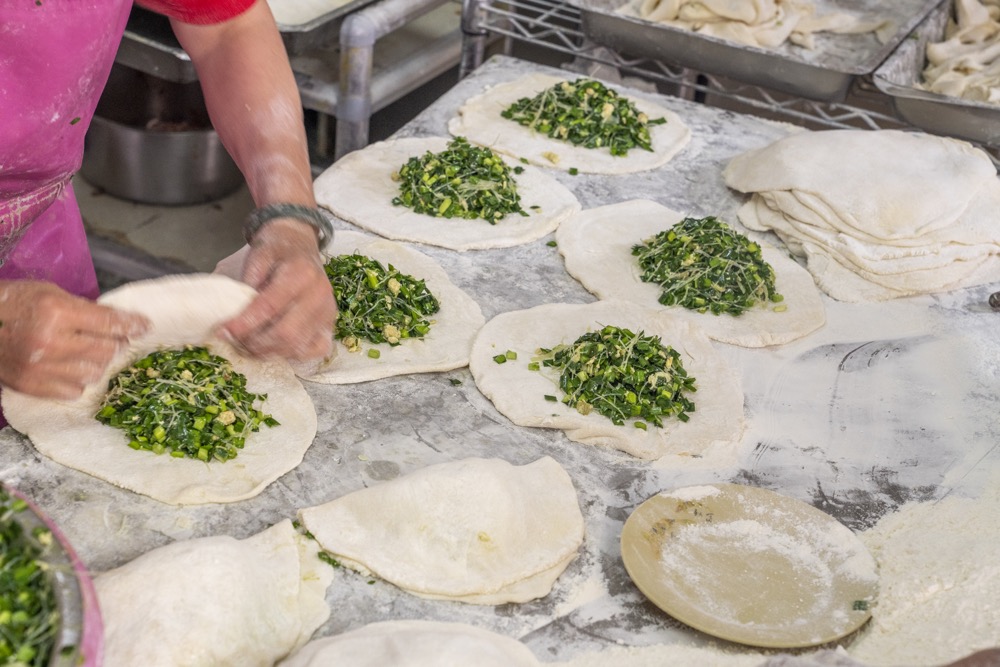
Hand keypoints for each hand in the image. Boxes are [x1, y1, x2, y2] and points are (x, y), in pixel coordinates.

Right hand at [0, 281, 149, 398]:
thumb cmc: (14, 304)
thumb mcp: (49, 293)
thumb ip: (82, 308)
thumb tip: (116, 323)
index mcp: (56, 312)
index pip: (108, 322)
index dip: (131, 324)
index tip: (144, 326)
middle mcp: (52, 341)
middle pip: (106, 350)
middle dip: (115, 344)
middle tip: (112, 340)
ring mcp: (41, 367)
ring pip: (94, 373)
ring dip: (97, 363)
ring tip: (86, 353)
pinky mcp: (32, 386)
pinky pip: (74, 390)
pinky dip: (78, 380)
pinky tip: (70, 368)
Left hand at [219, 218, 335, 361]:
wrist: (300, 243)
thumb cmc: (276, 250)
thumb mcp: (256, 255)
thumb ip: (246, 282)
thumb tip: (232, 313)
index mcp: (300, 273)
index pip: (269, 307)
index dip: (244, 324)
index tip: (223, 331)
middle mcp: (319, 294)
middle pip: (286, 334)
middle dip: (255, 343)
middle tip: (234, 341)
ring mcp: (328, 311)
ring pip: (298, 346)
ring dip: (269, 352)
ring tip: (248, 345)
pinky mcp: (330, 324)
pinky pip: (315, 350)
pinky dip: (293, 355)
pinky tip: (275, 347)